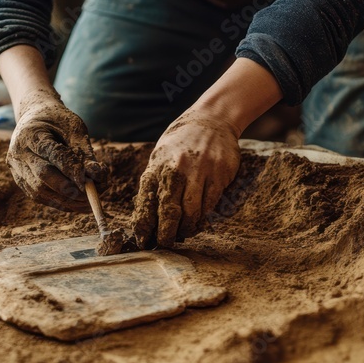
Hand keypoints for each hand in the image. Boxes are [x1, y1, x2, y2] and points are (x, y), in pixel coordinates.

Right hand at [7, 90, 105, 211]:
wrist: (34, 116)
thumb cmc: (58, 121)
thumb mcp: (75, 128)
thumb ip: (85, 152)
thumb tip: (98, 177)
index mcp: (31, 133)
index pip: (52, 154)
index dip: (71, 170)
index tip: (90, 182)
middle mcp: (18, 152)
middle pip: (42, 176)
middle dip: (69, 189)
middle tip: (92, 194)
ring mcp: (16, 168)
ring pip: (39, 191)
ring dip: (66, 201)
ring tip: (89, 202)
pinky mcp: (19, 180)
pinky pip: (39, 196)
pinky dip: (59, 202)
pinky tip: (77, 204)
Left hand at [131, 110, 240, 247]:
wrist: (213, 118)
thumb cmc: (182, 141)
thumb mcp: (161, 155)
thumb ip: (155, 181)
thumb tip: (148, 215)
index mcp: (158, 164)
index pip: (147, 202)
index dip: (145, 225)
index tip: (144, 240)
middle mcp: (177, 168)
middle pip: (169, 211)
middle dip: (166, 233)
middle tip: (165, 244)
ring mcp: (201, 171)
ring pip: (192, 211)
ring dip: (186, 228)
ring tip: (183, 234)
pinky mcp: (220, 174)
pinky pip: (210, 204)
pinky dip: (203, 217)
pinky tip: (198, 222)